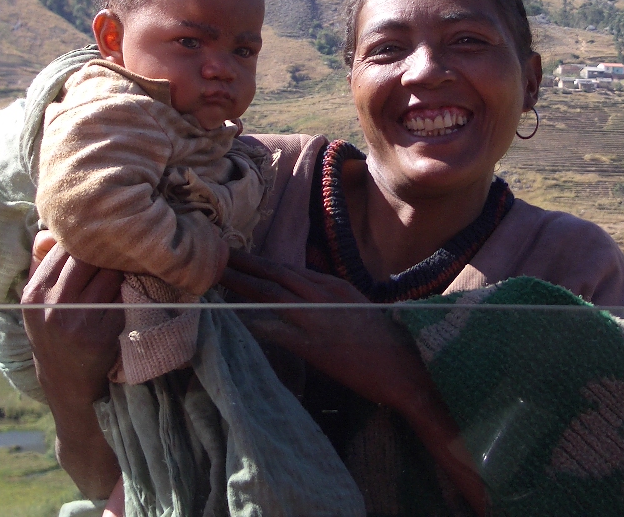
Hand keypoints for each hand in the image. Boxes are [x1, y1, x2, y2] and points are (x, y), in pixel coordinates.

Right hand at [22, 233, 124, 404]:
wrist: (65, 380)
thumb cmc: (51, 330)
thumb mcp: (36, 300)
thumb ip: (40, 262)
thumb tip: (51, 229)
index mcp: (34, 293)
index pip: (63, 248)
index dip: (85, 239)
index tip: (99, 235)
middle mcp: (53, 306)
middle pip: (87, 258)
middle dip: (105, 249)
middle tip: (120, 244)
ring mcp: (79, 321)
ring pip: (108, 274)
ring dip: (120, 267)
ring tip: (128, 263)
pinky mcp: (102, 334)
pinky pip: (122, 297)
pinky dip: (128, 289)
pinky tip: (130, 288)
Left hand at [221, 249, 487, 515]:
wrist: (409, 369)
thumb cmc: (389, 344)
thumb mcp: (360, 308)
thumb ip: (333, 297)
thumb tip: (312, 285)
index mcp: (335, 286)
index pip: (289, 269)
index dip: (261, 262)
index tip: (239, 255)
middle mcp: (323, 294)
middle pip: (274, 273)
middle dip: (243, 263)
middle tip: (215, 253)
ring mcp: (317, 317)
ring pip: (269, 293)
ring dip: (239, 283)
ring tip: (214, 275)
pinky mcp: (314, 344)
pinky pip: (273, 329)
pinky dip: (250, 321)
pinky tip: (229, 318)